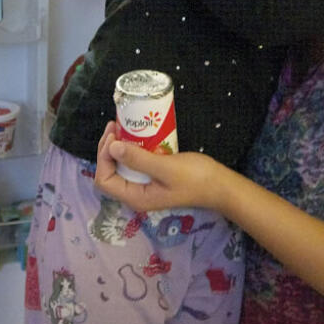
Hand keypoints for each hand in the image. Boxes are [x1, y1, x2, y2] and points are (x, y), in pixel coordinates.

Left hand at [94, 122, 225, 212]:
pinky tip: (135, 135)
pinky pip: (133, 163)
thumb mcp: (166, 168)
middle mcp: (135, 194)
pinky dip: (130, 149)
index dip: (103, 158)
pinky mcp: (152, 177)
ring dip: (117, 147)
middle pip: (108, 172)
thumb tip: (111, 148)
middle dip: (107, 149)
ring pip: (119, 166)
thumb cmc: (195, 178)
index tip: (112, 136)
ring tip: (121, 127)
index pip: (104, 180)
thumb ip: (138, 160)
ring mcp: (143, 186)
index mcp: (135, 197)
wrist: (220, 185)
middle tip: (114, 126)